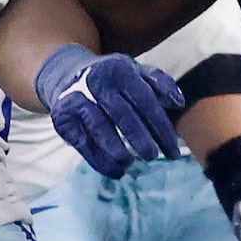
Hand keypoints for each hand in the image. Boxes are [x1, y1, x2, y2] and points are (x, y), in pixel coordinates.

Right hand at [37, 42, 185, 178]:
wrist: (65, 75)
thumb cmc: (111, 78)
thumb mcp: (135, 71)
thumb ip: (159, 82)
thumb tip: (179, 103)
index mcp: (120, 69)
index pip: (146, 102)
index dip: (161, 129)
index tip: (172, 151)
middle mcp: (96, 81)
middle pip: (123, 116)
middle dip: (141, 140)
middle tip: (152, 157)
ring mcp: (76, 99)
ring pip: (100, 129)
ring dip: (117, 151)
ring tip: (130, 163)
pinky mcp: (61, 118)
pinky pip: (82, 143)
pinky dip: (100, 160)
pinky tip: (115, 170)